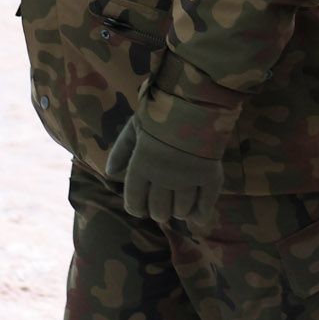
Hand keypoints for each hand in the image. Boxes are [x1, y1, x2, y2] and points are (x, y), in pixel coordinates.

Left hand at [105, 116, 220, 222]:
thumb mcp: (135, 128)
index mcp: (141, 167)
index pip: (135, 201)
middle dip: (159, 212)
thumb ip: (121, 151)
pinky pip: (206, 203)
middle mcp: (162, 178)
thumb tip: (109, 173)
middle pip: (159, 210)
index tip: (140, 209)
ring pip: (181, 210)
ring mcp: (187, 179)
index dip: (137, 209)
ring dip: (180, 212)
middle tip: (162, 209)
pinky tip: (199, 219)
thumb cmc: (161, 112)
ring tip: (180, 209)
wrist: (195, 101)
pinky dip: (202, 213)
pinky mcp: (209, 176)